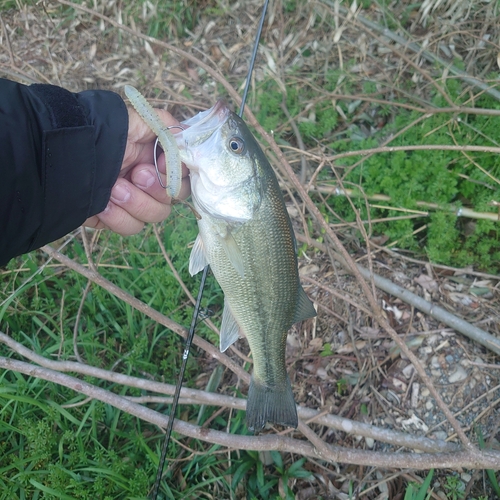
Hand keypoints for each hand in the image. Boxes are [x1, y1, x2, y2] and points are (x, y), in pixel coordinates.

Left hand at [83, 107, 189, 234]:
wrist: (59, 160)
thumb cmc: (97, 134)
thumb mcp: (134, 119)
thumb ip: (164, 125)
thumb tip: (186, 135)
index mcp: (153, 157)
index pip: (183, 174)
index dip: (177, 174)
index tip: (162, 165)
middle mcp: (146, 179)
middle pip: (172, 198)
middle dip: (156, 189)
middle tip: (135, 175)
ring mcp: (131, 200)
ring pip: (155, 214)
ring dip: (136, 202)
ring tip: (113, 190)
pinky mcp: (115, 218)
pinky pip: (131, 226)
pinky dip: (119, 218)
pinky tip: (103, 205)